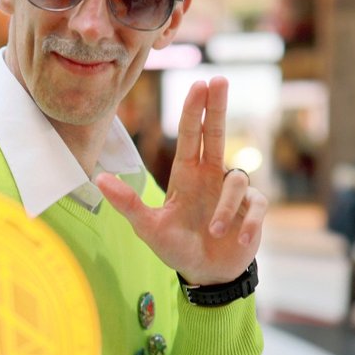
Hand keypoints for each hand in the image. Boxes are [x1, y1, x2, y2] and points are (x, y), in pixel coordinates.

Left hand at [96, 77, 267, 285]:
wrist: (206, 275)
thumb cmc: (177, 248)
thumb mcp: (148, 228)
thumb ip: (128, 204)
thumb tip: (98, 179)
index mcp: (187, 175)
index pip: (191, 135)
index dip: (195, 110)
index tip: (200, 83)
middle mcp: (211, 177)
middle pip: (217, 133)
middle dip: (218, 107)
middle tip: (219, 79)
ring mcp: (233, 193)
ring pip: (237, 180)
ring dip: (225, 207)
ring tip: (213, 231)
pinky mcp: (251, 211)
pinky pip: (256, 206)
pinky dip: (247, 222)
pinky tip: (238, 237)